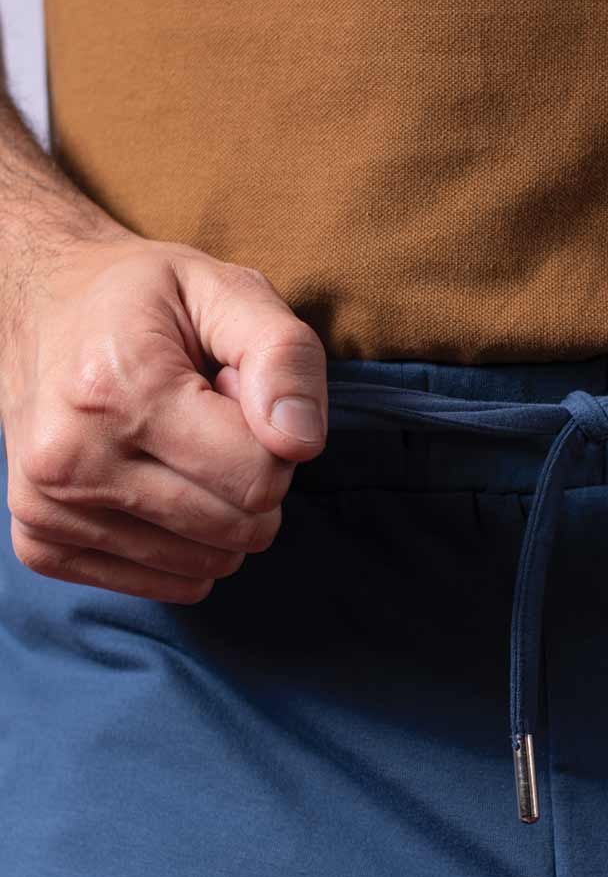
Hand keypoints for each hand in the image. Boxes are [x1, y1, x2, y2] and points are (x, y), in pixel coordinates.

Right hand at [0, 229, 327, 602]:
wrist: (37, 304)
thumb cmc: (143, 299)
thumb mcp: (226, 290)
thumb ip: (284, 357)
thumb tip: (301, 443)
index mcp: (118, 389)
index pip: (260, 476)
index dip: (272, 436)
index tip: (231, 392)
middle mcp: (70, 458)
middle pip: (239, 528)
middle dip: (249, 477)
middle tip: (206, 419)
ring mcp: (46, 509)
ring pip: (206, 564)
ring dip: (217, 511)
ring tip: (175, 444)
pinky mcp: (40, 545)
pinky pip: (169, 586)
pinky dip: (182, 544)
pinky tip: (148, 480)